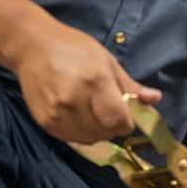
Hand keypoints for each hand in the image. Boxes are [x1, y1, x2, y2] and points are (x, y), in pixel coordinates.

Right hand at [9, 21, 161, 143]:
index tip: (126, 114)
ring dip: (98, 132)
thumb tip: (155, 99)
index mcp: (95, 81)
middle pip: (106, 133)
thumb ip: (130, 86)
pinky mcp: (45, 122)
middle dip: (113, 126)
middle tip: (109, 110)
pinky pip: (72, 139)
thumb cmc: (73, 48)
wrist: (31, 46)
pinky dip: (81, 133)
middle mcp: (75, 100)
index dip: (128, 122)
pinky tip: (79, 116)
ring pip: (89, 140)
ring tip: (93, 112)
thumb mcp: (107, 61)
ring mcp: (57, 113)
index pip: (119, 121)